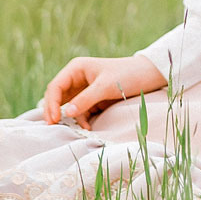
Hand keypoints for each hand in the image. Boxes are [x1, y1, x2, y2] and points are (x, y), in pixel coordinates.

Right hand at [38, 54, 165, 125]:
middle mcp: (77, 78)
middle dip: (56, 112)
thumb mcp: (106, 86)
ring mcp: (84, 90)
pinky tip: (87, 127)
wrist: (149, 76)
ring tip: (77, 130)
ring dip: (71, 119)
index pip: (55, 87)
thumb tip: (67, 113)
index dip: (51, 103)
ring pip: (69, 107)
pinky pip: (81, 112)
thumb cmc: (127, 75)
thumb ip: (86, 99)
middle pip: (58, 97)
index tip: (54, 119)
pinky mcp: (93, 100)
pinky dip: (82, 120)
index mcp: (76, 69)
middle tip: (54, 127)